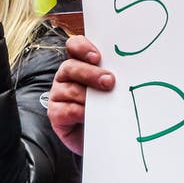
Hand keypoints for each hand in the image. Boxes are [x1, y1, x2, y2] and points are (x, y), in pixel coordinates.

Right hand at [48, 35, 114, 154]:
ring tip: (104, 101)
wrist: (103, 136)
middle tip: (109, 81)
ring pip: (69, 89)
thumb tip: (128, 71)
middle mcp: (67, 76)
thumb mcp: (113, 88)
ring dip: (87, 95)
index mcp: (80, 63)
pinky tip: (89, 116)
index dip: (82, 47)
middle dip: (91, 73)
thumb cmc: (108, 107)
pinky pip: (65, 109)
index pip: (74, 46)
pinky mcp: (56, 113)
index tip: (97, 57)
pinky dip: (78, 112)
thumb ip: (113, 76)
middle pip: (71, 66)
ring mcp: (59, 94)